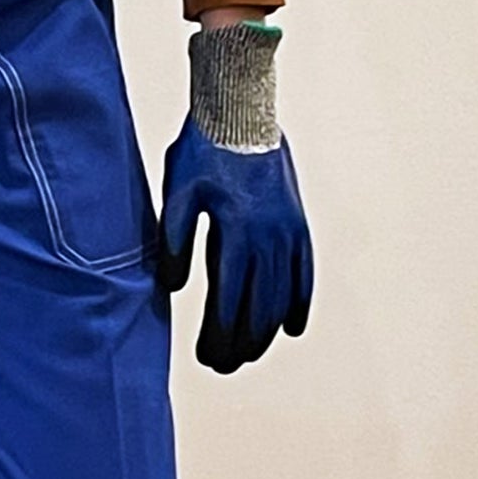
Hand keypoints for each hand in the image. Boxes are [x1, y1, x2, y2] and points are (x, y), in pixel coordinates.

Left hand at [157, 111, 312, 372]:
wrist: (240, 111)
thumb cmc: (202, 152)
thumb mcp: (177, 195)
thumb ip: (174, 241)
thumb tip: (173, 287)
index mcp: (238, 235)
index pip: (230, 303)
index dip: (220, 336)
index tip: (208, 358)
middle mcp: (270, 238)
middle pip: (259, 308)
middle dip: (242, 343)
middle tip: (223, 366)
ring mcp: (288, 232)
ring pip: (283, 296)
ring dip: (267, 331)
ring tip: (250, 354)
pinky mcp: (297, 223)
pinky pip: (304, 272)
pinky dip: (299, 302)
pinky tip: (292, 328)